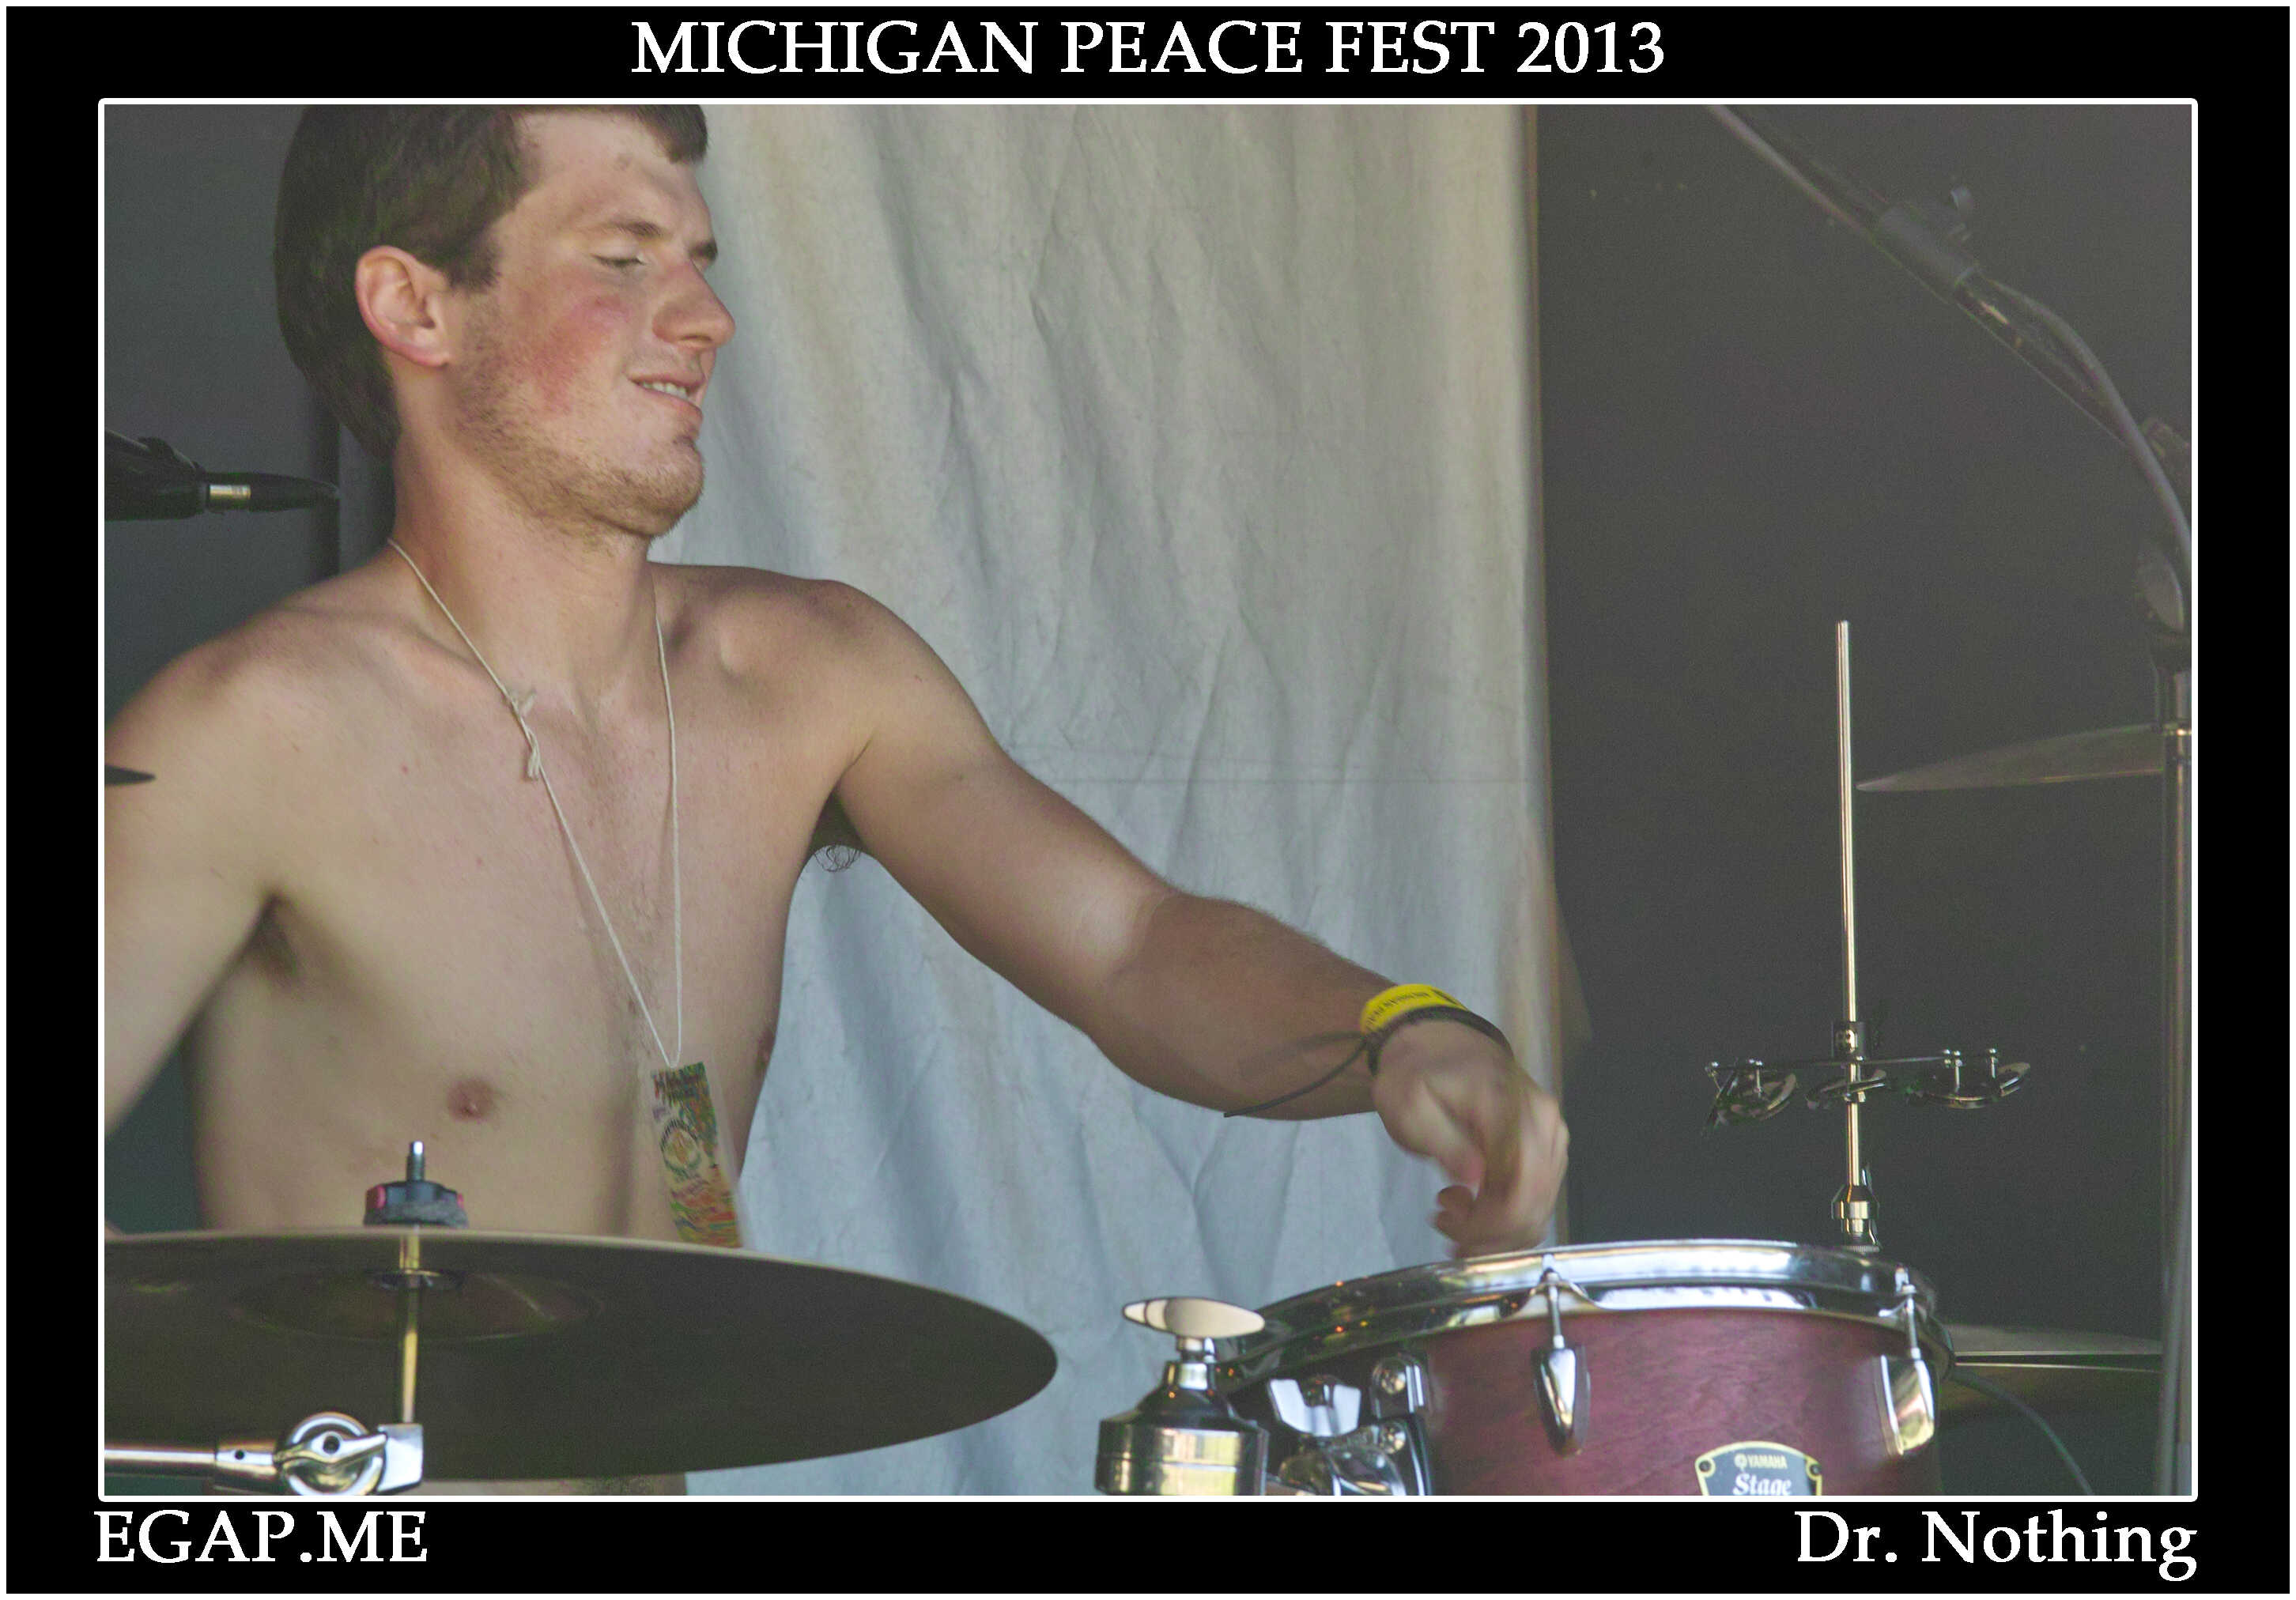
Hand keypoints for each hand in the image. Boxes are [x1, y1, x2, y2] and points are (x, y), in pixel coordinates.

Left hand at [1369, 1017, 1567, 1257]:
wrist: (1437, 1047)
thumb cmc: (1419, 1075)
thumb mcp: (1410, 1105)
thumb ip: (1443, 1140)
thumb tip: (1475, 1177)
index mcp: (1512, 1109)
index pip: (1523, 1185)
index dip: (1493, 1223)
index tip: (1454, 1230)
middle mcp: (1544, 1123)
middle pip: (1536, 1203)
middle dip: (1491, 1233)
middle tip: (1447, 1227)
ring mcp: (1549, 1136)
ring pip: (1538, 1207)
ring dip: (1496, 1228)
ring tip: (1450, 1212)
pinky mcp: (1545, 1149)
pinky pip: (1535, 1197)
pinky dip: (1505, 1215)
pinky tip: (1470, 1204)